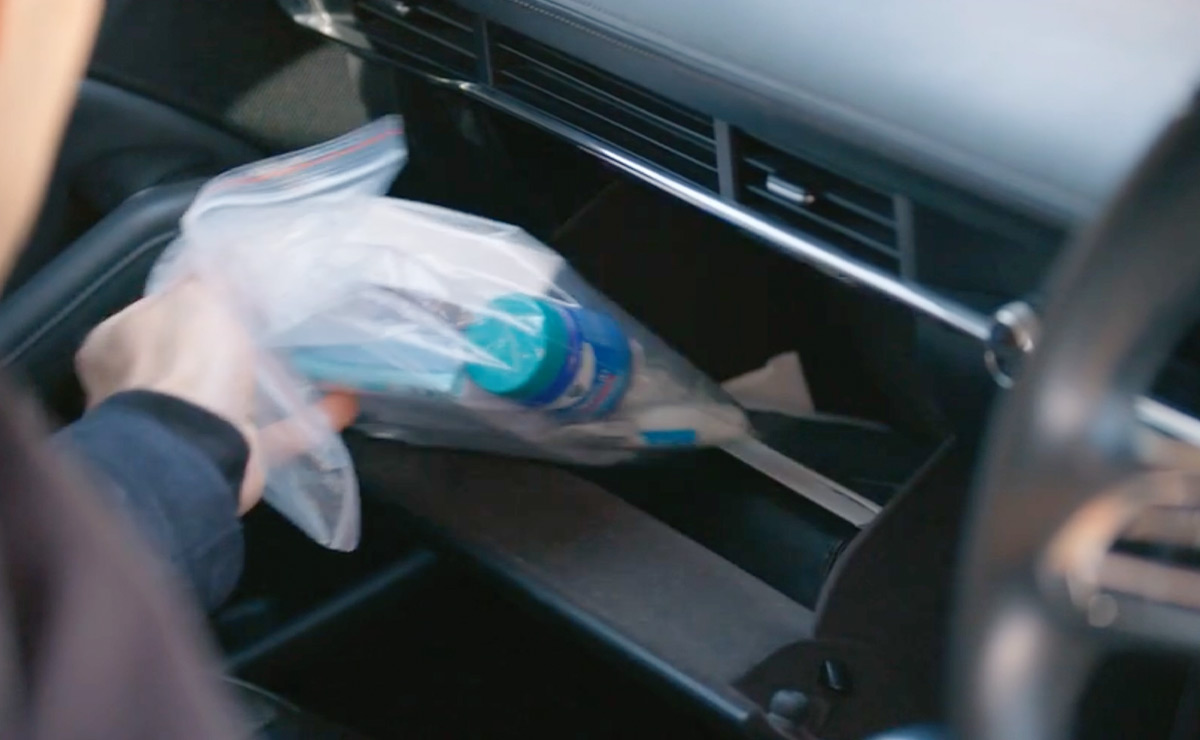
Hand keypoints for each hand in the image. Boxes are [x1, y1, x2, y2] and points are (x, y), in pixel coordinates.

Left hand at [77, 279, 357, 512]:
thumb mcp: (200, 294)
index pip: (157, 311)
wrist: (196, 446)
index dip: (195, 299)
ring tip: (323, 363)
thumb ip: (211, 276)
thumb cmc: (187, 359)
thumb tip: (221, 258)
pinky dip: (304, 420)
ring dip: (280, 386)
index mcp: (118, 344)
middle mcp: (139, 390)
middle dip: (238, 346)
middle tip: (280, 327)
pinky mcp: (222, 458)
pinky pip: (269, 434)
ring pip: (235, 399)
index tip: (235, 291)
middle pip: (196, 357)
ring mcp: (180, 429)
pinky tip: (342, 403)